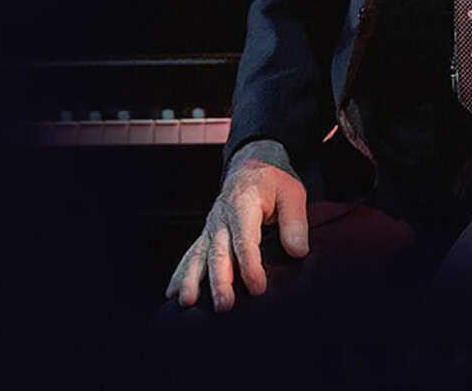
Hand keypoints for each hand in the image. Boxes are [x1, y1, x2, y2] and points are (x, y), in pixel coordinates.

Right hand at [165, 140, 309, 310]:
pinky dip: (181, 274)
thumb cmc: (274, 183)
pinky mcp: (207, 235)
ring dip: (193, 279)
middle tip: (224, 305)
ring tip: (187, 302)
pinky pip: (190, 255)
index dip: (250, 265)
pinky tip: (173, 293)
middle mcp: (222, 218)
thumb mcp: (292, 194)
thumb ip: (295, 222)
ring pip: (199, 255)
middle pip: (219, 252)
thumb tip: (298, 252)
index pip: (245, 239)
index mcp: (243, 204)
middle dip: (220, 280)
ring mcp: (211, 227)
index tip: (257, 288)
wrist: (251, 167)